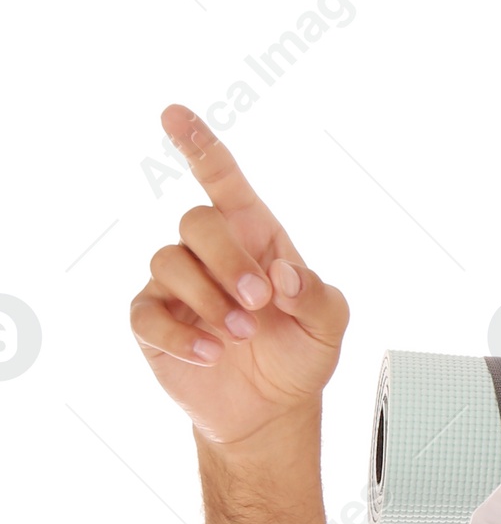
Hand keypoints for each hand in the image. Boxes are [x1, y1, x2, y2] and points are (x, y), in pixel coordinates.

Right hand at [129, 104, 349, 448]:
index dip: (199, 146)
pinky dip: (180, 334)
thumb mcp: (329, 326)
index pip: (222, 180)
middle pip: (196, 222)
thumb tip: (284, 275)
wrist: (275, 409)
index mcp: (254, 238)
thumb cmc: (301, 354)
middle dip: (227, 260)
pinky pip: (147, 314)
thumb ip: (317, 295)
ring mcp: (177, 286)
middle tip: (259, 304)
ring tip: (241, 334)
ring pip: (168, 261)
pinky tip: (211, 354)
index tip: (173, 114)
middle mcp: (210, 253)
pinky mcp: (154, 323)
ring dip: (208, 298)